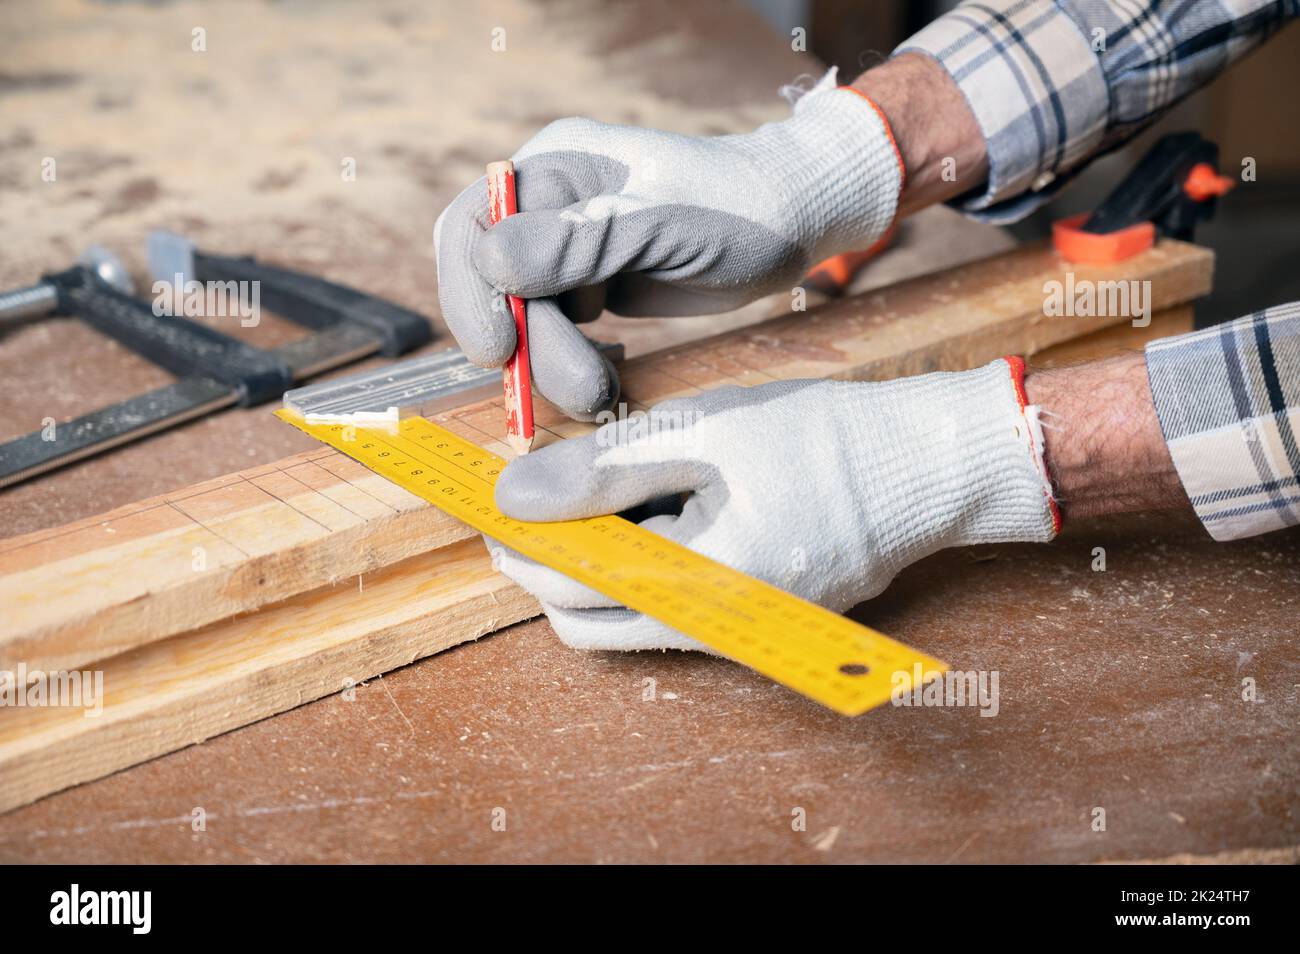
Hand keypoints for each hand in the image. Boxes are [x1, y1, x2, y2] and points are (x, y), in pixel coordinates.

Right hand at [434, 70, 902, 420]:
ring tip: (602, 392)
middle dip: (528, 344)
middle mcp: (550, 204)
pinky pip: (555, 330)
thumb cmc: (739, 209)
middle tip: (579, 391)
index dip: (473, 291)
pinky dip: (572, 358)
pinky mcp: (590, 283)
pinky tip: (610, 370)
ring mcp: (567, 247)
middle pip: (493, 281)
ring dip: (552, 362)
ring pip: (524, 315)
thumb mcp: (664, 222)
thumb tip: (490, 260)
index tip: (500, 349)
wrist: (792, 223)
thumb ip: (580, 241)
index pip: (474, 226)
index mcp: (557, 167)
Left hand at [486, 359, 1058, 650]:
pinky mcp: (758, 617)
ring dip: (592, 562)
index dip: (517, 543)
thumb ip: (601, 470)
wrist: (926, 464)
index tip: (488, 499)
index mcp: (697, 587)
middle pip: (590, 619)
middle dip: (546, 562)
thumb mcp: (702, 433)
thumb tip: (514, 498)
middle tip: (532, 496)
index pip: (568, 590)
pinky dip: (641, 562)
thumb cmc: (823, 439)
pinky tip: (643, 505)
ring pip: (629, 614)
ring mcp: (740, 630)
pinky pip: (674, 605)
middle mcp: (715, 630)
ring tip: (588, 489)